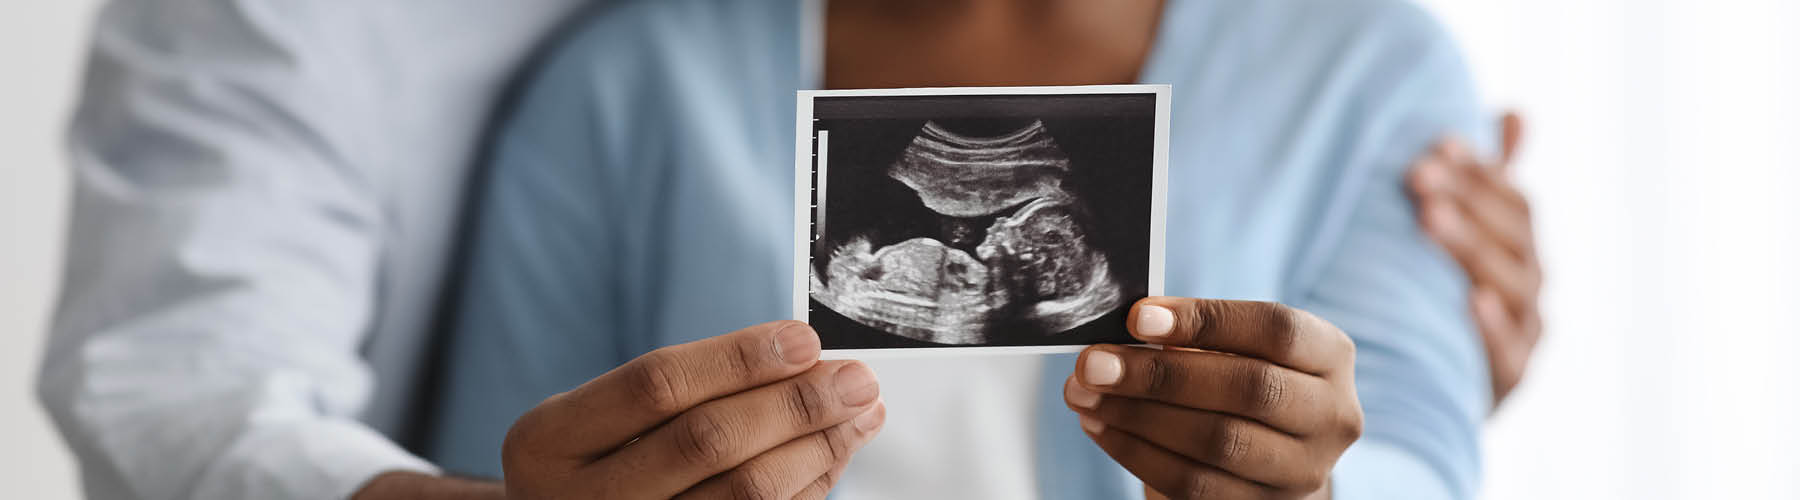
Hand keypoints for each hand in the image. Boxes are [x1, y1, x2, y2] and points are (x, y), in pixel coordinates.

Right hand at [501, 320, 885, 498]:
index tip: (804, 341)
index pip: (657, 385)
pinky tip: (831, 457)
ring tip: (858, 414)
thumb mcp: (593, 420)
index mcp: (549, 442)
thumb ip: (679, 387)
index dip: (739, 358)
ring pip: (746, 495)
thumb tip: (799, 357)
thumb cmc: (589, 467)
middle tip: (855, 379)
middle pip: (709, 441)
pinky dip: (807, 487)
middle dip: (796, 404)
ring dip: (817, 448)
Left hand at [1065, 297, 1361, 499]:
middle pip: (1248, 389)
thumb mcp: (1236, 347)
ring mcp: (1304, 471)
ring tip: (1084, 394)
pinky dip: (1137, 453)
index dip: (1205, 321)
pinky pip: (1193, 485)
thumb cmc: (1240, 378)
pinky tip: (1101, 428)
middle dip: (1160, 375)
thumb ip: (1191, 336)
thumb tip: (1118, 340)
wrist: (1269, 452)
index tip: (1136, 318)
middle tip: (1094, 363)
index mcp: (1331, 357)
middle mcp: (1331, 416)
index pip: (1275, 330)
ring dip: (1137, 416)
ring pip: (1218, 442)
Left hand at [1407, 112, 1542, 407]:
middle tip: (1417, 173)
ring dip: (1470, 249)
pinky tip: (1472, 301)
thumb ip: (1491, 181)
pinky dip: (1492, 325)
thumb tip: (1517, 112)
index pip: (1513, 200)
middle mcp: (1532, 287)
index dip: (1481, 170)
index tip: (1439, 143)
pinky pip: (1508, 352)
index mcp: (1524, 249)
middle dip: (1466, 199)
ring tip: (1430, 219)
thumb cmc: (1451, 305)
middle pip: (1512, 235)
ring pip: (1511, 285)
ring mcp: (1526, 333)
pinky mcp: (1510, 380)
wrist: (1440, 397)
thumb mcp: (1469, 241)